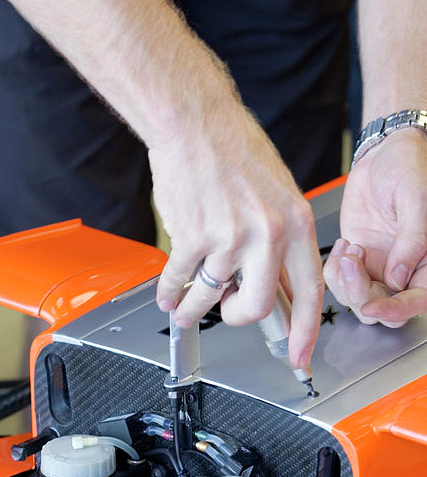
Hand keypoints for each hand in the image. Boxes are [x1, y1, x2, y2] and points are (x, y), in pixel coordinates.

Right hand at [152, 104, 323, 370]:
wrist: (193, 121)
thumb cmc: (233, 151)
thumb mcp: (277, 194)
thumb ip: (279, 241)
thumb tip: (274, 286)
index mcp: (294, 222)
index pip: (308, 291)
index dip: (304, 331)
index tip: (298, 355)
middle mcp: (266, 233)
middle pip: (255, 308)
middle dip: (236, 318)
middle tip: (227, 311)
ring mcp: (228, 237)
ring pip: (210, 298)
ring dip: (192, 308)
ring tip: (183, 305)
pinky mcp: (192, 236)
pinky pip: (179, 281)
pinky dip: (169, 292)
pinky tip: (168, 292)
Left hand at [324, 130, 426, 325]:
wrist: (386, 150)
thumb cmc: (412, 165)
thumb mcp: (416, 198)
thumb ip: (412, 240)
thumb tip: (398, 279)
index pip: (416, 301)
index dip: (394, 310)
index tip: (371, 305)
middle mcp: (407, 269)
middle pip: (384, 307)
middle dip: (362, 295)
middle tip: (352, 262)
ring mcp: (381, 266)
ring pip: (359, 299)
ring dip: (346, 282)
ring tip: (349, 248)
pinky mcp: (359, 259)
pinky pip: (341, 282)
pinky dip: (335, 271)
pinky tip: (344, 246)